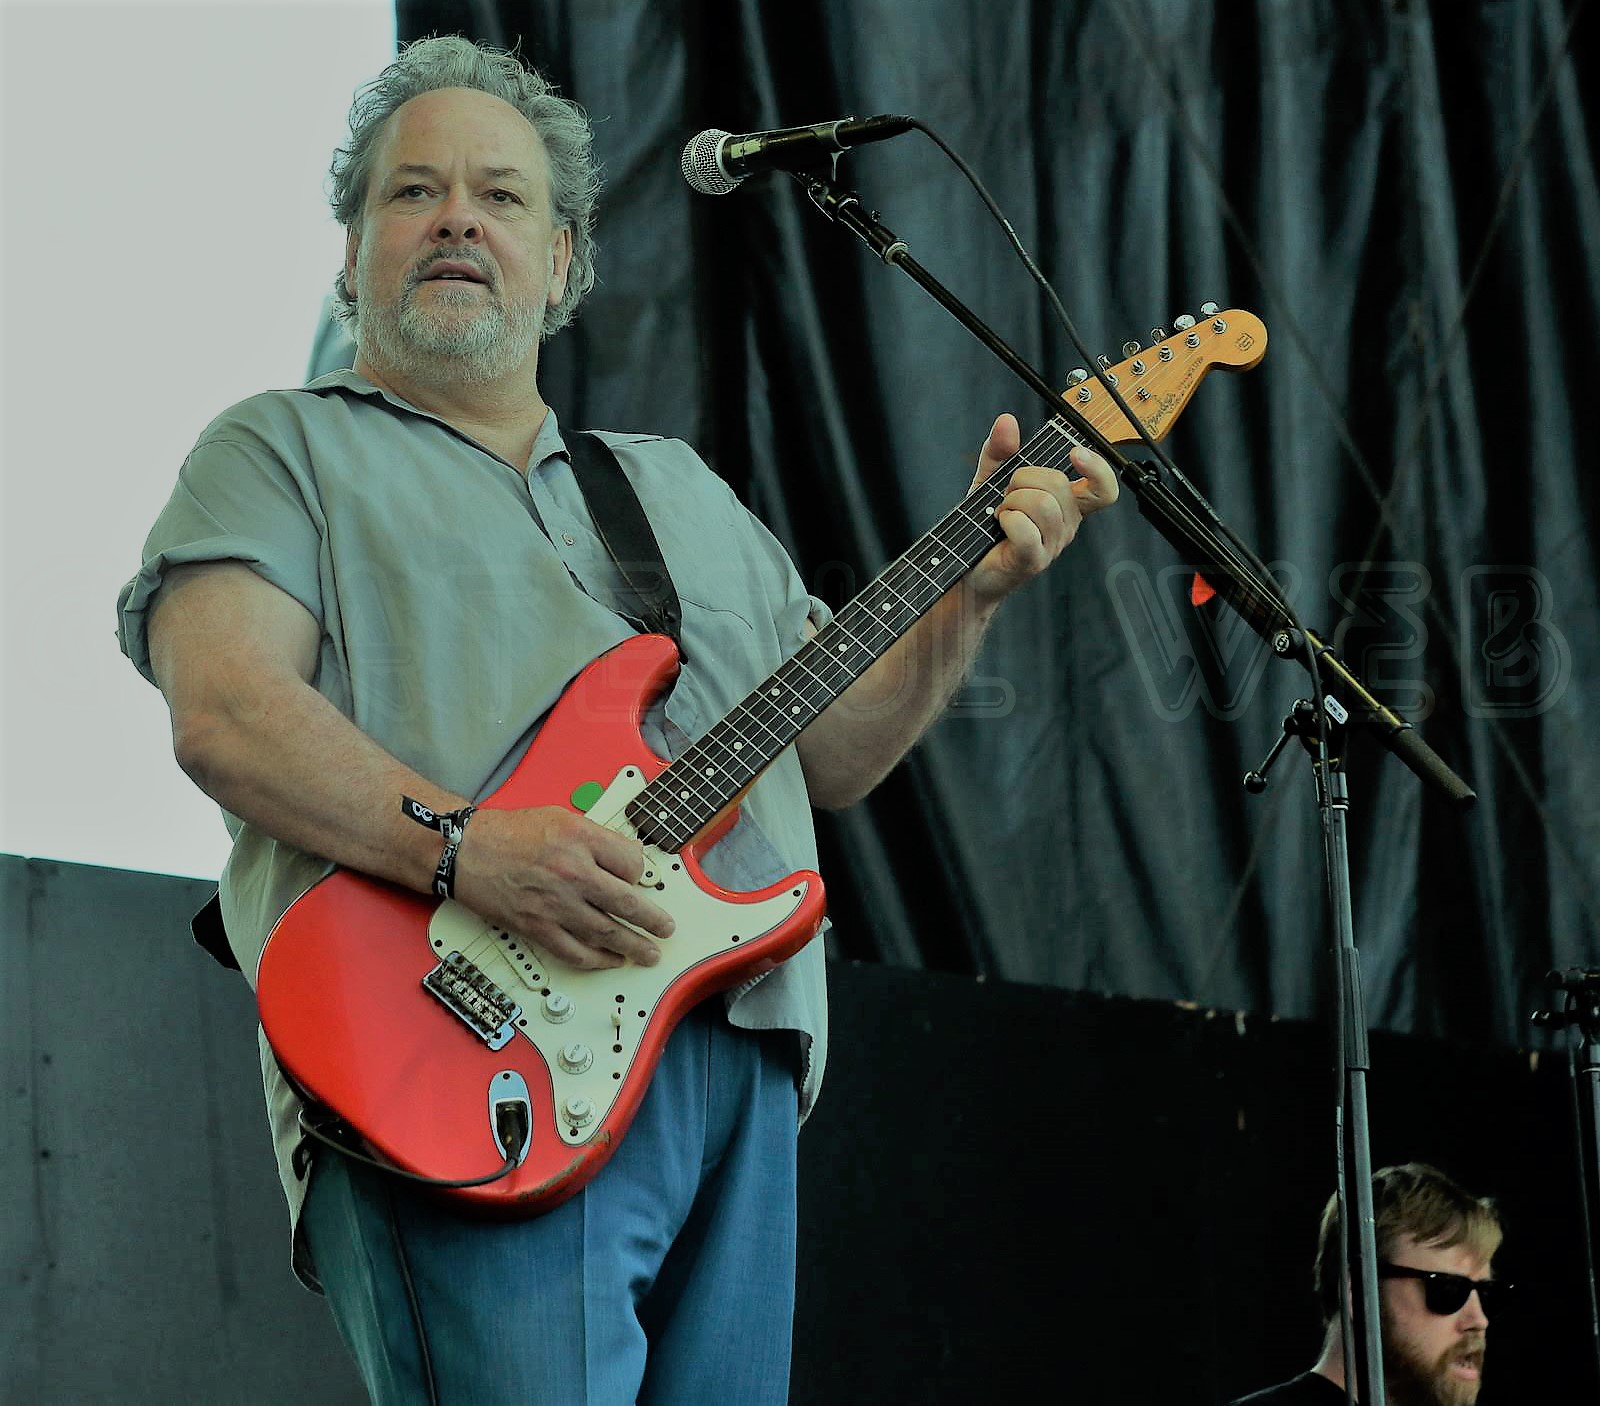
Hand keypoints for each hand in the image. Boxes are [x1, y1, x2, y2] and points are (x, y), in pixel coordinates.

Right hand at [452, 806, 674, 970]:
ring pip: (606, 932)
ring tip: (648, 953)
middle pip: (627, 902)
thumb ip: (597, 839)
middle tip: (666, 929)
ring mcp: (555, 903)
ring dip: (633, 946)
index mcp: (581, 839)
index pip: (632, 863)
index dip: (641, 874)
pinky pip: (575, 951)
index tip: (640, 881)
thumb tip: (628, 860)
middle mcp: (572, 872)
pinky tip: (611, 961)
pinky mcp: (537, 927)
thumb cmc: (510, 832)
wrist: (467, 851)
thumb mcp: (563, 818)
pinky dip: (597, 960)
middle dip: (653, 920)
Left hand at [965, 413, 1118, 604]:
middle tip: (1007, 496)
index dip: (1098, 468)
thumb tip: (1007, 421)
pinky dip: (1006, 520)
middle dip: (1023, 480)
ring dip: (1012, 502)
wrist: (969, 569)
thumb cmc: (986, 528)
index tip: (1077, 452)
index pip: (1103, 487)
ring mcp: (1052, 545)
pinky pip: (1024, 528)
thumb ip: (1001, 450)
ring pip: (1042, 503)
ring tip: (1003, 513)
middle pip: (1059, 484)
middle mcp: (1066, 524)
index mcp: (1067, 504)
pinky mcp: (1034, 560)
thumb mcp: (991, 480)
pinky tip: (1000, 526)